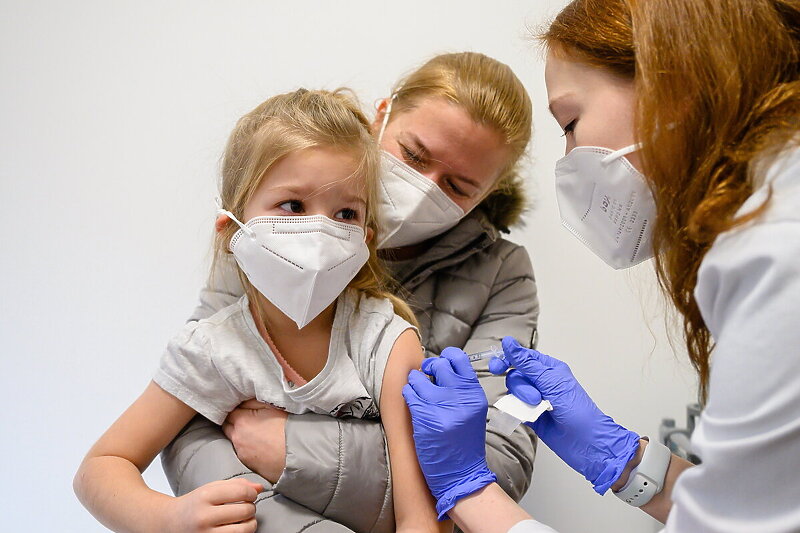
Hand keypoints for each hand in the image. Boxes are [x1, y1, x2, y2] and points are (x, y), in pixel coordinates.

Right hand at [166, 478, 262, 531]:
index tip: (251, 494)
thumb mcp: (211, 488)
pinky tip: (237, 528)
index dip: (252, 493)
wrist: (171, 523)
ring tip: (244, 518)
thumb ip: (236, 485)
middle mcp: (204, 517)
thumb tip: (260, 487)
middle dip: (251, 507)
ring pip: (245, 529)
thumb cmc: (195, 504)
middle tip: (246, 506)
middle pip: (245, 510)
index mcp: (204, 497)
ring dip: (251, 523)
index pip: (241, 492)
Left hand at [222, 400, 288, 483]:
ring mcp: (241, 452)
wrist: (296, 453)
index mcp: (241, 421)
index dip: (236, 409)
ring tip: (254, 434)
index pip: (229, 412)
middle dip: (233, 422)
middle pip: (227, 426)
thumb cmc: (286, 428)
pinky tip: (258, 445)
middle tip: (246, 419)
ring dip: (239, 436)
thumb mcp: (272, 407)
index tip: (242, 409)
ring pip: (233, 440)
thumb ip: (253, 402)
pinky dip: (246, 448)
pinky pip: (241, 452)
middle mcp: (237, 437)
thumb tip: (242, 401)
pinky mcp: (247, 464)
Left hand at [402, 347, 496, 519]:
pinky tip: (412, 402)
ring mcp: (442, 406)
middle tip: (426, 376)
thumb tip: (441, 368)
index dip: (446, 358)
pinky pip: (409, 393)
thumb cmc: (464, 444)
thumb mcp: (472, 411)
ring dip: (414, 382)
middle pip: (438, 365)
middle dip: (428, 368)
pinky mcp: (424, 417)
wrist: (462, 474)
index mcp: (474, 394)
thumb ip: (461, 390)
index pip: (458, 358)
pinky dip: (408, 394)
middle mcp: (459, 397)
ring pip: (418, 378)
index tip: (440, 366)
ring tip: (417, 391)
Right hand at [490, 336, 639, 493]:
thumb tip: (509, 343)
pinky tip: (528, 415)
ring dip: (523, 399)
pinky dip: (517, 411)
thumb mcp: (552, 382)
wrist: (587, 443)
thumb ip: (527, 363)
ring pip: (514, 393)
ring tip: (539, 407)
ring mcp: (536, 400)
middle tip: (529, 395)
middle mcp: (542, 383)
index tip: (497, 366)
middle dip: (521, 386)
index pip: (523, 357)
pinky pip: (514, 409)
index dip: (508, 359)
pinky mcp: (531, 416)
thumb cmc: (579, 411)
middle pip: (516, 376)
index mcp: (550, 369)